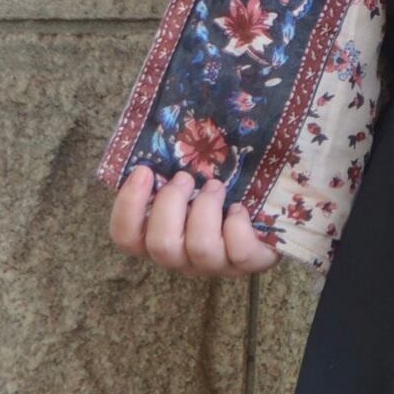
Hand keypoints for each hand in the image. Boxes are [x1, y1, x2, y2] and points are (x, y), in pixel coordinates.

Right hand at [108, 165, 281, 277]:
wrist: (267, 210)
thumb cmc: (218, 190)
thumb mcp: (191, 177)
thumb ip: (170, 165)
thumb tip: (164, 130)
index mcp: (159, 236)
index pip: (126, 237)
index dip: (127, 207)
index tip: (143, 171)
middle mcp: (183, 256)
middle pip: (160, 247)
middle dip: (170, 205)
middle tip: (185, 177)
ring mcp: (216, 263)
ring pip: (199, 248)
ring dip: (205, 209)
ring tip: (216, 186)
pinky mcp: (249, 263)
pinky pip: (239, 252)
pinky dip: (238, 226)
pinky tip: (240, 208)